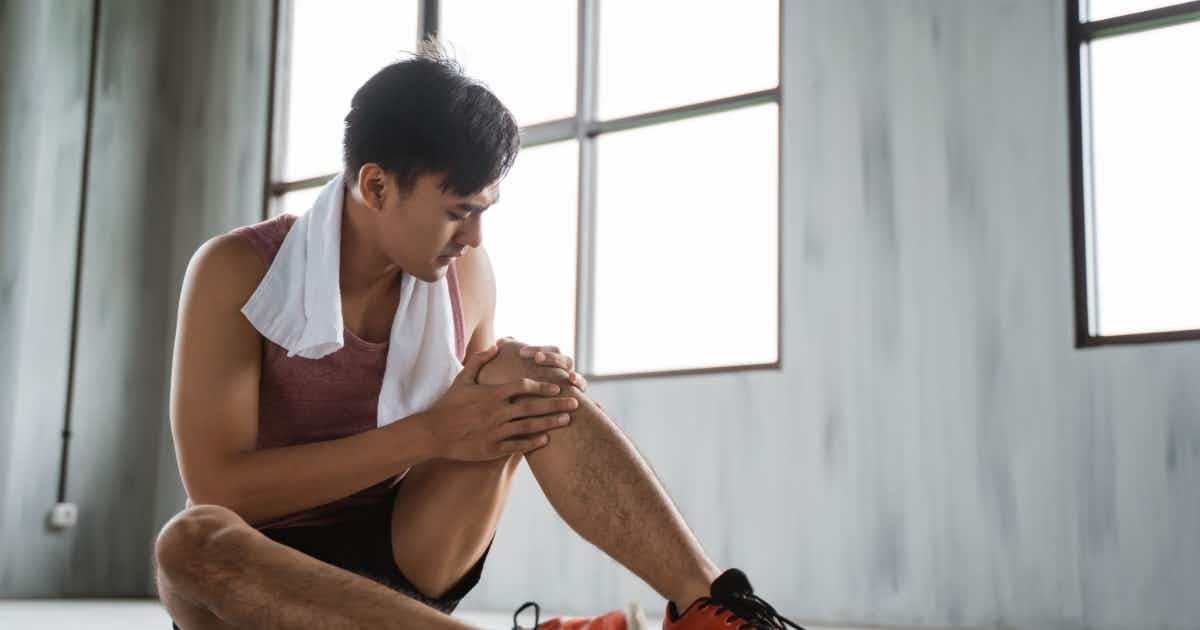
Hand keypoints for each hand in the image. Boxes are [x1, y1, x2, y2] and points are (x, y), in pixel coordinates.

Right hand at [420, 344, 578, 461]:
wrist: (434, 433)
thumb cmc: (449, 404)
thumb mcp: (462, 378)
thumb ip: (480, 360)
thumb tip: (497, 345)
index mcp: (492, 394)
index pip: (523, 387)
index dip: (542, 386)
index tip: (557, 387)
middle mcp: (497, 412)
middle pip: (533, 407)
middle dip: (556, 404)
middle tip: (575, 402)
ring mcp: (496, 431)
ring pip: (529, 427)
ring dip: (550, 423)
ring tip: (567, 420)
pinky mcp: (492, 448)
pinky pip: (517, 446)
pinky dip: (533, 443)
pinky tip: (546, 439)